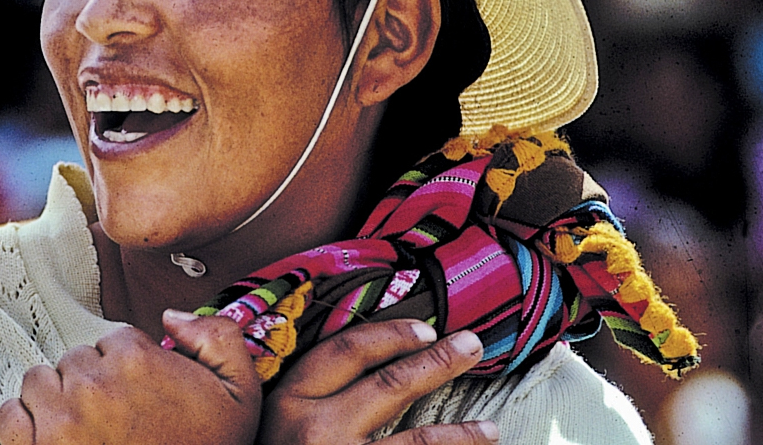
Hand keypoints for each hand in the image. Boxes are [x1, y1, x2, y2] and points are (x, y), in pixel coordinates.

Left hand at [0, 310, 260, 444]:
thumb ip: (218, 338)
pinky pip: (9, 416)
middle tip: (113, 417)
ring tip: (82, 428)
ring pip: (40, 382)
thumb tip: (171, 317)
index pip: (112, 341)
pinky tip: (48, 438)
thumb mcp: (240, 394)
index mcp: (136, 361)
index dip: (125, 368)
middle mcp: (92, 385)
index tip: (136, 395)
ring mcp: (58, 420)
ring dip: (56, 400)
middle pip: (75, 360)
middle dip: (92, 384)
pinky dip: (23, 424)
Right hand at [259, 320, 498, 444]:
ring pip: (415, 441)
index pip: (346, 351)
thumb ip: (305, 397)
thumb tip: (362, 367)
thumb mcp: (271, 424)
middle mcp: (316, 430)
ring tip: (491, 430)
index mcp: (288, 402)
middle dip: (438, 362)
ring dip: (461, 435)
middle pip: (390, 385)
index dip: (390, 335)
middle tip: (471, 346)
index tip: (424, 329)